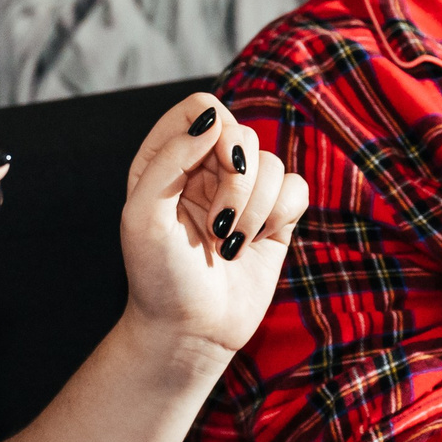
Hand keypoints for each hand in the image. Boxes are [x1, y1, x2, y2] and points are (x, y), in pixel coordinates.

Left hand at [114, 95, 306, 378]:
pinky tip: (253, 244)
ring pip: (272, 164)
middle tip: (216, 225)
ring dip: (254, 209)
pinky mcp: (274, 218)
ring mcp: (242, 192)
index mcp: (165, 158)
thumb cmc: (159, 277)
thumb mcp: (144, 216)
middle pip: (242, 133)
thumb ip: (170, 159)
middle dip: (236, 182)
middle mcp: (205, 169)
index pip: (201, 108)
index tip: (209, 170)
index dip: (213, 132)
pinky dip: (280, 217)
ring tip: (228, 244)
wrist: (189, 333)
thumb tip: (210, 119)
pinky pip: (297, 189)